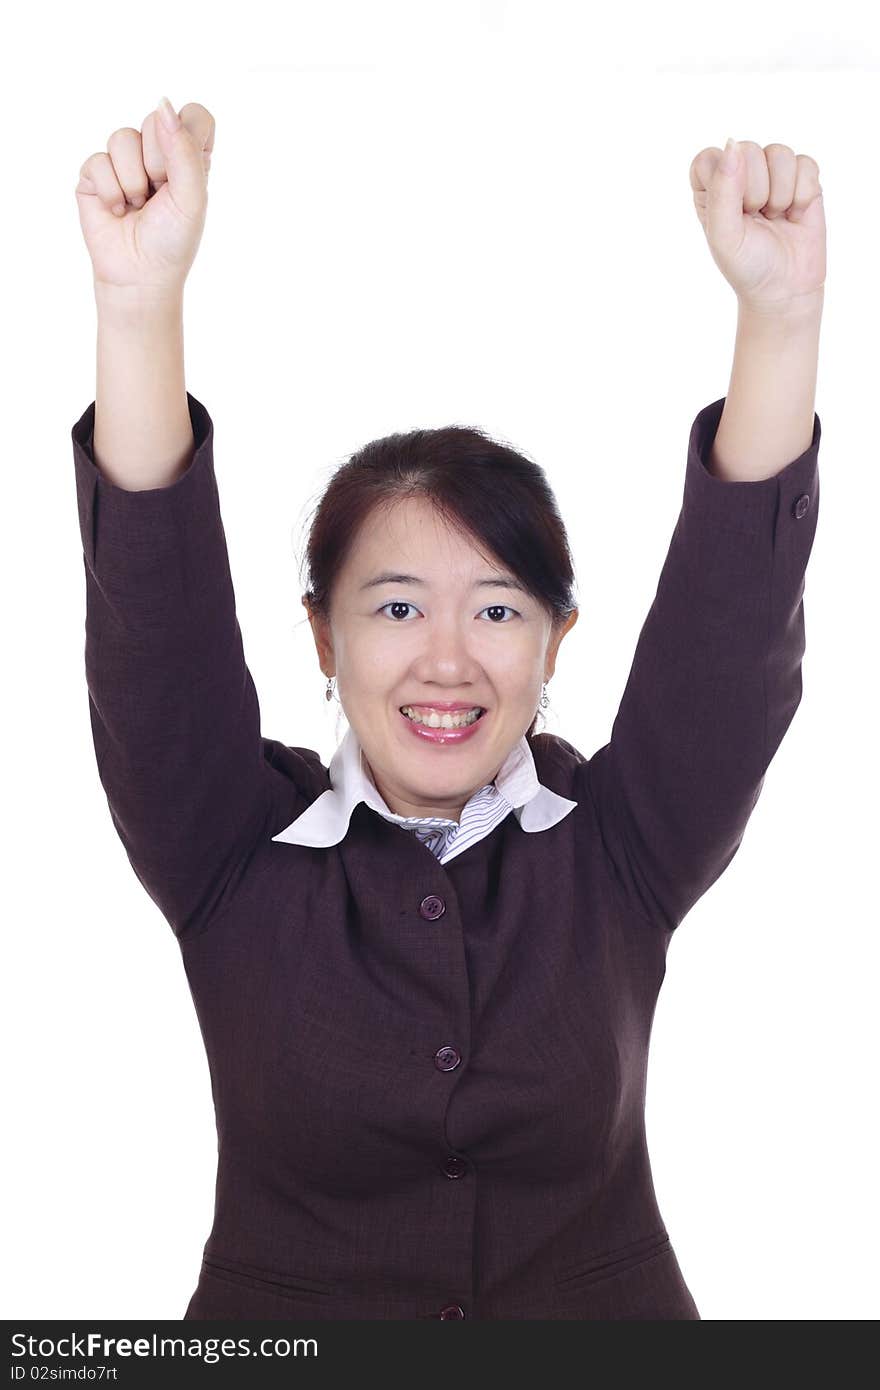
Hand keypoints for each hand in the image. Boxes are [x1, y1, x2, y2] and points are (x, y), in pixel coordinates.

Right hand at [75, 98, 213, 297]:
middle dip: (157, 163)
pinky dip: (111, 191)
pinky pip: (98, 160)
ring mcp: (124, 160)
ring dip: (132, 181)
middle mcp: (157, 152)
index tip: (183, 171)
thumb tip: (163, 105)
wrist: (139, 276)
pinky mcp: (95, 173)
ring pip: (122, 137)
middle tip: (158, 195)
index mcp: (189, 156)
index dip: (187, 137)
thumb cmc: (172, 241)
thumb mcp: (191, 199)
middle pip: (155, 120)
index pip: (194, 115)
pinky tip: (117, 210)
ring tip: (137, 205)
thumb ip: (184, 151)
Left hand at [689, 139, 825, 316]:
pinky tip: (795, 214)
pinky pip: (806, 164)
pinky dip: (803, 194)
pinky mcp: (802, 176)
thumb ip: (722, 190)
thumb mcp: (724, 236)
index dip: (725, 184)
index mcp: (710, 187)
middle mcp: (739, 174)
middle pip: (748, 150)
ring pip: (780, 153)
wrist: (786, 288)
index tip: (734, 213)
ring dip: (781, 194)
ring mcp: (772, 173)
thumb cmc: (748, 266)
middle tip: (757, 220)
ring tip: (776, 217)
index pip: (709, 158)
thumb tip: (733, 144)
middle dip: (757, 192)